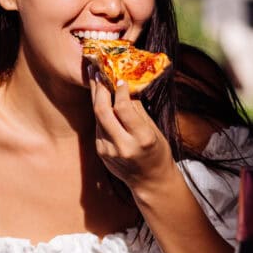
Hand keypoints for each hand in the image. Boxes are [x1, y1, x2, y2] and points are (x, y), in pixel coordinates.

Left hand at [90, 70, 178, 191]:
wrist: (150, 181)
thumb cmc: (157, 152)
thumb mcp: (153, 130)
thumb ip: (137, 109)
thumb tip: (125, 86)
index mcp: (141, 139)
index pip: (123, 108)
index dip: (119, 90)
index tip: (119, 78)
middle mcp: (122, 146)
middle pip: (102, 111)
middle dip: (98, 88)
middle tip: (96, 71)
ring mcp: (108, 151)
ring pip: (97, 117)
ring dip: (95, 97)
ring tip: (95, 79)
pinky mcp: (100, 152)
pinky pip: (98, 126)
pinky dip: (99, 112)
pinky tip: (100, 99)